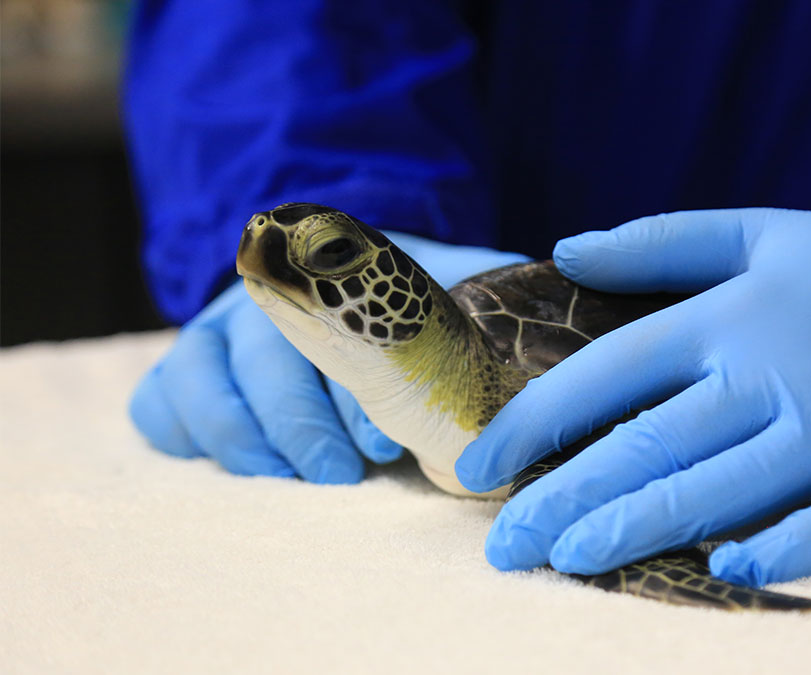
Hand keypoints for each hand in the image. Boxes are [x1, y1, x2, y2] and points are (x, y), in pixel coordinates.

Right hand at [130, 233, 528, 480]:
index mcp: (330, 273)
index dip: (347, 389)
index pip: (321, 321)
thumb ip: (491, 286)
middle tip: (342, 472)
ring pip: (200, 380)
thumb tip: (555, 286)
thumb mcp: (455, 286)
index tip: (386, 441)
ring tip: (296, 479)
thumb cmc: (412, 306)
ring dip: (245, 438)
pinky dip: (188, 435)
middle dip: (301, 424)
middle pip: (261, 357)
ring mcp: (218, 333)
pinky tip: (242, 466)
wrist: (346, 281)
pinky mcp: (187, 372)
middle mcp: (266, 297)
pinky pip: (160, 402)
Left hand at [455, 197, 810, 583]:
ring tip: (570, 562)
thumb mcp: (762, 229)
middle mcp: (774, 373)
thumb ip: (660, 242)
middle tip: (503, 550)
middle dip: (565, 500)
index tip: (475, 469)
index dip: (532, 424)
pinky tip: (722, 573)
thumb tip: (564, 249)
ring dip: (640, 529)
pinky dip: (777, 550)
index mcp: (731, 316)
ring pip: (721, 490)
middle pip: (648, 446)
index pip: (606, 375)